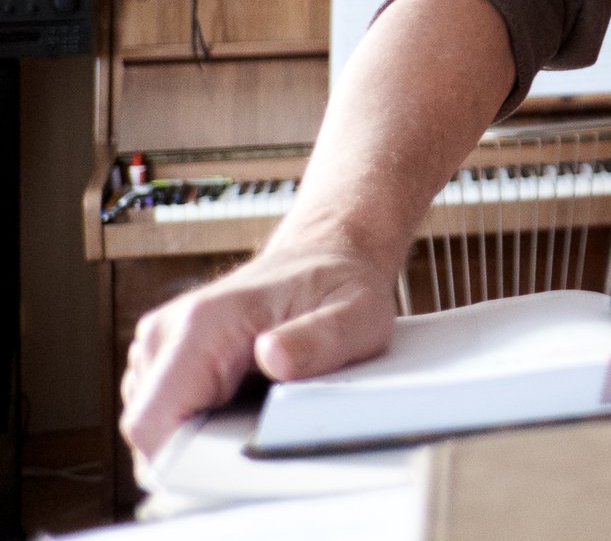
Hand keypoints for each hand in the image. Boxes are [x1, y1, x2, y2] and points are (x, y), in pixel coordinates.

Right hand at [120, 243, 396, 467]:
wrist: (327, 254)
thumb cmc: (340, 286)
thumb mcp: (355, 316)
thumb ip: (317, 341)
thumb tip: (273, 356)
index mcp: (202, 324)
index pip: (151, 422)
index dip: (183, 459)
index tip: (231, 458)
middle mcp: (167, 331)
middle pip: (151, 427)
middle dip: (199, 445)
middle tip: (262, 424)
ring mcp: (161, 342)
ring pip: (158, 420)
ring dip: (202, 429)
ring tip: (258, 400)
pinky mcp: (166, 353)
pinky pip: (168, 407)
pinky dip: (201, 415)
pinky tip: (244, 394)